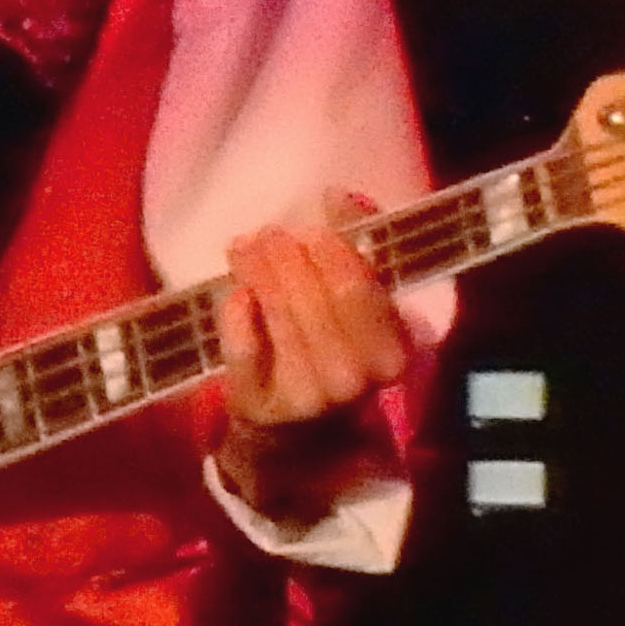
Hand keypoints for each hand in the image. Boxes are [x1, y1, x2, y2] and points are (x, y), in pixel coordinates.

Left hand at [209, 191, 409, 516]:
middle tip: (268, 233)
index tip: (310, 228)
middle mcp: (353, 380)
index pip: (359, 292)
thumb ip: (357, 248)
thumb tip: (339, 196)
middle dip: (289, 260)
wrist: (298, 428)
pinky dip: (237, 319)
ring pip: (281, 321)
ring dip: (259, 275)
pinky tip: (235, 292)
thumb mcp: (358, 306)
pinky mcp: (260, 405)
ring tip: (244, 247)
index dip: (332, 253)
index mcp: (389, 353)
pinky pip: (247, 353)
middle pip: (316, 303)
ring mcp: (306, 397)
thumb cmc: (333, 349)